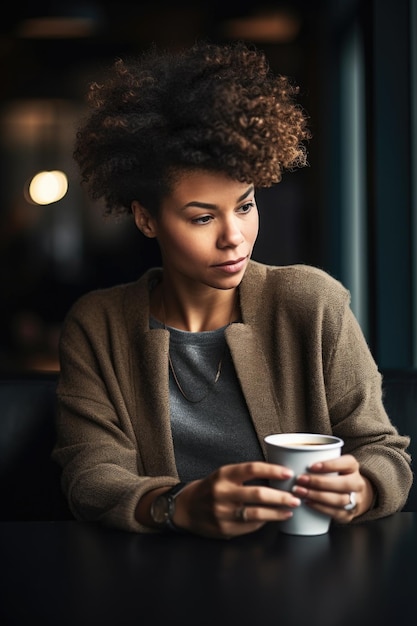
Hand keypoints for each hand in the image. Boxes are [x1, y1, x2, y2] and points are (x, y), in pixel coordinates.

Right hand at [173, 461, 301, 538]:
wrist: (187, 508)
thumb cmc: (211, 488)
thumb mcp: (224, 474)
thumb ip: (246, 475)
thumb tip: (277, 477)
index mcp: (224, 475)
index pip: (252, 469)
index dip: (272, 470)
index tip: (288, 473)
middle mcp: (222, 493)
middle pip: (258, 493)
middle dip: (281, 496)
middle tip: (295, 497)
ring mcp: (223, 513)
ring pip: (256, 513)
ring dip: (277, 512)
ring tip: (289, 510)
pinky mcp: (225, 529)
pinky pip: (250, 526)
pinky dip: (264, 522)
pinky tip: (273, 518)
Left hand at [291, 454, 374, 522]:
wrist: (352, 494)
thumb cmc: (334, 474)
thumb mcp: (331, 463)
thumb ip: (316, 458)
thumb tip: (288, 452)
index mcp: (352, 467)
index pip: (346, 463)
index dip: (329, 465)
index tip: (310, 465)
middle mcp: (357, 483)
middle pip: (342, 484)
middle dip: (319, 482)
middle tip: (300, 479)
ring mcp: (355, 500)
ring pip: (339, 499)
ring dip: (317, 496)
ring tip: (300, 492)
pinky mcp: (348, 514)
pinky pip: (336, 513)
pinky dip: (320, 508)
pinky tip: (307, 502)